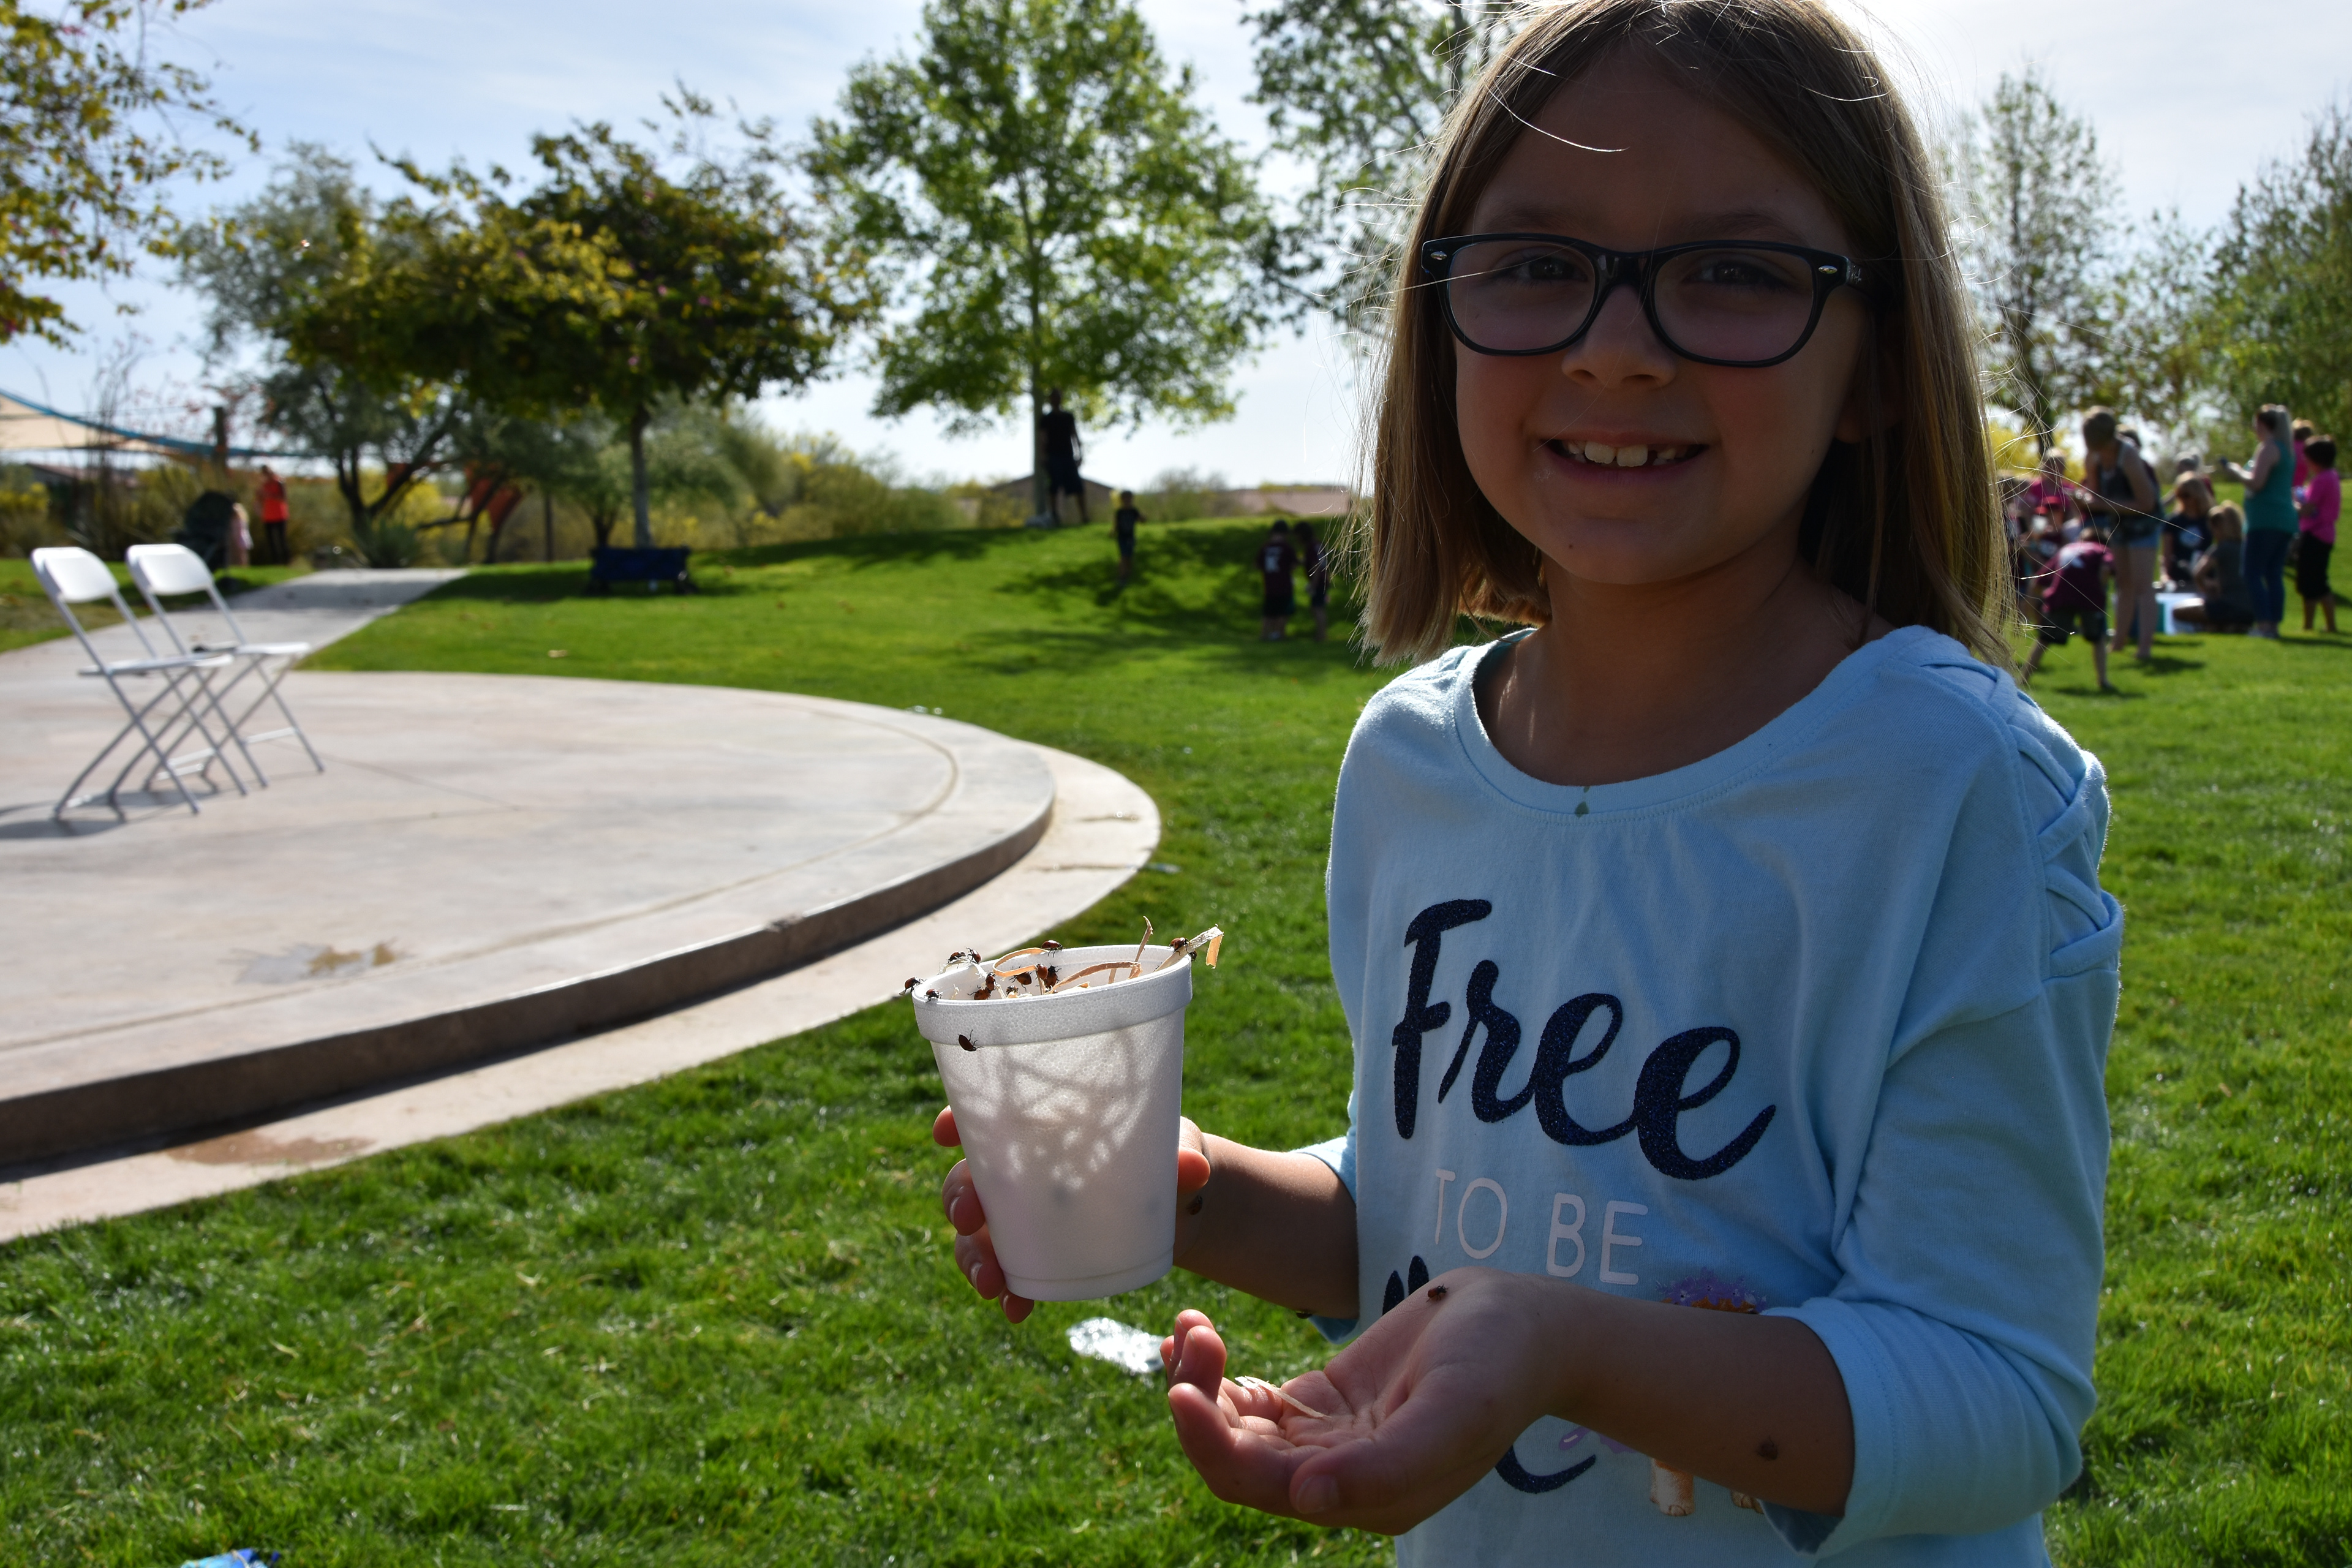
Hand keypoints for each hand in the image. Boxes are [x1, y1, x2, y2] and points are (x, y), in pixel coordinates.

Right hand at [934, 1106, 1211, 1323]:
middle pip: (966, 1177)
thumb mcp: (1176, 1146)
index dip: (955, 1118)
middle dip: (957, 1197)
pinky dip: (1006, 1293)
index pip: (984, 1114)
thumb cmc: (1165, 1156)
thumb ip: (1180, 1154)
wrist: (1176, 1209)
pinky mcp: (1034, 1256)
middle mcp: (1018, 1170)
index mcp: (1041, 1126)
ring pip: (974, 1234)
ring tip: (989, 1283)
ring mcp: (1020, 1217)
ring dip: (971, 1257)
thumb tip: (1191, 1168)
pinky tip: (1016, 1310)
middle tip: (968, 1218)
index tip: (944, 1132)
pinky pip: (1005, 1273)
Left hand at [1161, 1268, 1552, 1534]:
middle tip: (1190, 1333)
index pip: (1261, 1486)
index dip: (1211, 1444)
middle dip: (1198, 1402)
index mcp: (1370, 1498)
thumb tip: (1306, 1501)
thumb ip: (1386, 1465)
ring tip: (1190, 1325)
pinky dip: (1218, 1373)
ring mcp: (1330, 1442)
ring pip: (1237, 1431)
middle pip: (1236, 1460)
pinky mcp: (1325, 1405)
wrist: (1527, 1322)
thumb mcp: (1453, 1412)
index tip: (1179, 1388)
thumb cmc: (1500, 1365)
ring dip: (1200, 1383)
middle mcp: (1341, 1481)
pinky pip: (1252, 1402)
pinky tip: (1195, 1333)